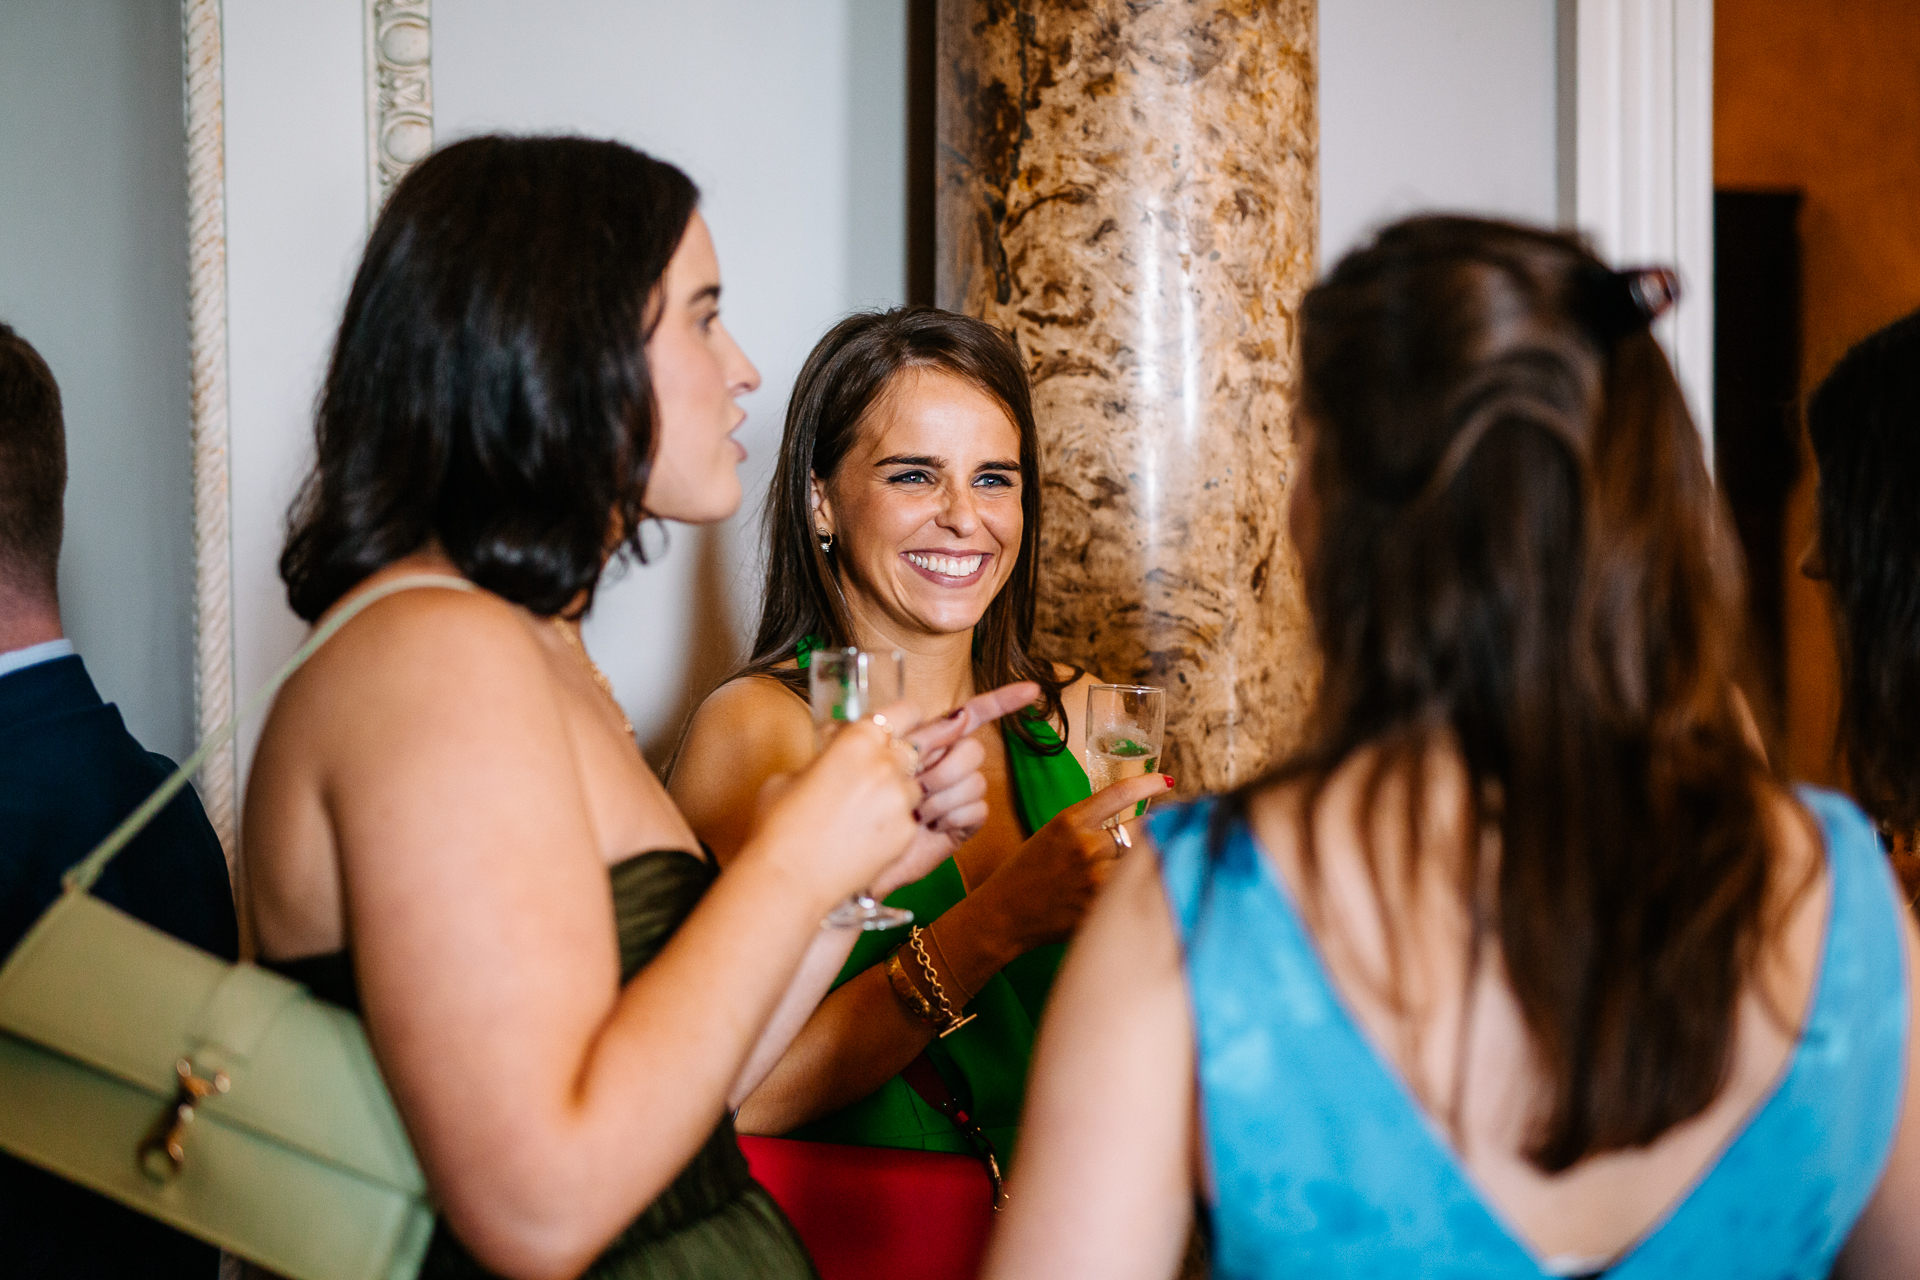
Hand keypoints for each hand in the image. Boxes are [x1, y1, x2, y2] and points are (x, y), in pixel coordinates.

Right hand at [747, 702, 924, 907]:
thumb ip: (822, 759)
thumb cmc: (779, 828)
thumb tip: (831, 755)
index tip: (897, 726)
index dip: (903, 718)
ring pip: (914, 785)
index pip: (903, 711)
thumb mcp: (790, 776)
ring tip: (864, 813)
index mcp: (856, 742)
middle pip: (912, 748)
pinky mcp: (906, 833)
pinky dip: (894, 824)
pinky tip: (865, 837)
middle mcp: (885, 765)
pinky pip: (909, 818)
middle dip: (898, 757)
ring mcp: (900, 801)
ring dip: (897, 792)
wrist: (788, 881)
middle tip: (876, 773)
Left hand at [869, 682, 1039, 899]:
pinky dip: (951, 817)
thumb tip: (941, 716)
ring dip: (941, 798)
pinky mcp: (965, 823)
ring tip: (916, 813)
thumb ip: (897, 732)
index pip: (972, 714)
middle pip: (972, 748)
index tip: (1032, 691)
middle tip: (914, 787)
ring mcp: (959, 795)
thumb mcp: (864, 759)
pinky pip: (977, 808)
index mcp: (930, 743)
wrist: (858, 856)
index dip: (1002, 700)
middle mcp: (949, 765)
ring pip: (975, 779)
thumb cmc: (856, 808)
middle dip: (943, 768)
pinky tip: (932, 825)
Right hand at [972, 771, 1173, 952]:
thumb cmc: (1026, 872)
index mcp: (1070, 821)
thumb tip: (1133, 825)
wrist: (1003, 914)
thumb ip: (1089, 826)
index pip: (1120, 793)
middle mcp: (1086, 845)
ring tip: (1117, 877)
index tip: (1166, 781)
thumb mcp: (1053, 835)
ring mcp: (1095, 878)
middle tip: (1136, 848)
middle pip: (1139, 832)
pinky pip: (1128, 892)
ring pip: (1137, 864)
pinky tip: (1114, 899)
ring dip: (1136, 868)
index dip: (1148, 784)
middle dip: (1142, 839)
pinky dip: (1127, 893)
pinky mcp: (1100, 906)